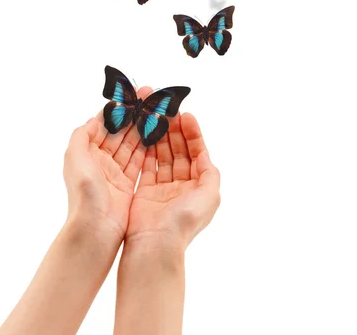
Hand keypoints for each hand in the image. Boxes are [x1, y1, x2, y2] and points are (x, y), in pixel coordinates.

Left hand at [63, 87, 150, 241]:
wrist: (95, 230)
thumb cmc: (84, 195)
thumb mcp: (75, 159)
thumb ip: (81, 136)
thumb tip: (93, 119)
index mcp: (87, 153)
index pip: (105, 125)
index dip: (120, 110)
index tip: (135, 95)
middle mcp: (100, 161)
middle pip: (121, 132)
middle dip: (135, 115)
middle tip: (152, 99)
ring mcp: (115, 173)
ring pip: (132, 145)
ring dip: (144, 128)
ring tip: (159, 113)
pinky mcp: (128, 185)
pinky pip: (139, 161)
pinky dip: (149, 148)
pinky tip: (159, 135)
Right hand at [126, 112, 220, 252]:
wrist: (156, 244)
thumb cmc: (185, 221)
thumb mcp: (210, 196)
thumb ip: (211, 173)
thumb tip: (206, 156)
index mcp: (199, 186)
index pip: (197, 152)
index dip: (192, 134)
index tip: (185, 115)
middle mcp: (182, 185)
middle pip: (179, 151)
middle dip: (175, 131)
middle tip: (167, 112)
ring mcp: (163, 188)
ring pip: (163, 155)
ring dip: (160, 136)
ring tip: (156, 118)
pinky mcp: (145, 191)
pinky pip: (147, 165)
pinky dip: (146, 149)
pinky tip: (145, 133)